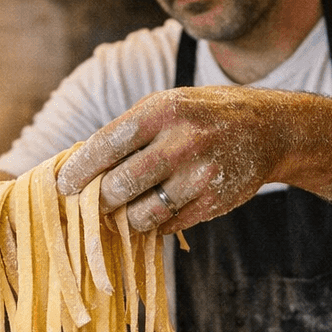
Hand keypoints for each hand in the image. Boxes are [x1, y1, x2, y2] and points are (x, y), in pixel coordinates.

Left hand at [54, 86, 294, 233]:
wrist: (268, 128)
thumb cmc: (201, 116)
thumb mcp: (167, 106)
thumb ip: (127, 133)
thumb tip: (78, 168)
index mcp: (163, 110)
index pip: (107, 144)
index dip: (79, 169)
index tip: (63, 185)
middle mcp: (183, 142)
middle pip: (121, 185)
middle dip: (98, 199)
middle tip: (90, 203)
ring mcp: (201, 175)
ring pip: (142, 214)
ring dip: (123, 218)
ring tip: (119, 211)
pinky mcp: (214, 202)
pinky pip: (167, 225)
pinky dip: (153, 223)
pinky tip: (153, 210)